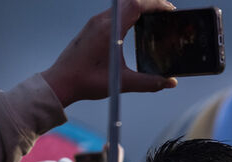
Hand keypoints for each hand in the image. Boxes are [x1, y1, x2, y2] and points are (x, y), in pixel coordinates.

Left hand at [40, 0, 177, 107]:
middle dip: (150, 3)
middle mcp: (101, 21)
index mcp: (110, 30)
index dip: (155, 4)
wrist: (60, 81)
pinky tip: (135, 26)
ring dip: (138, 7)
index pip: (136, 5)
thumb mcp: (122, 83)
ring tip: (154, 17)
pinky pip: (113, 12)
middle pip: (130, 0)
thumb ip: (149, 83)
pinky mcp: (92, 27)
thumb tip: (170, 82)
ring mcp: (95, 23)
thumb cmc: (87, 81)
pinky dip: (128, 13)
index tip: (170, 10)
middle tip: (166, 12)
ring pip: (121, 5)